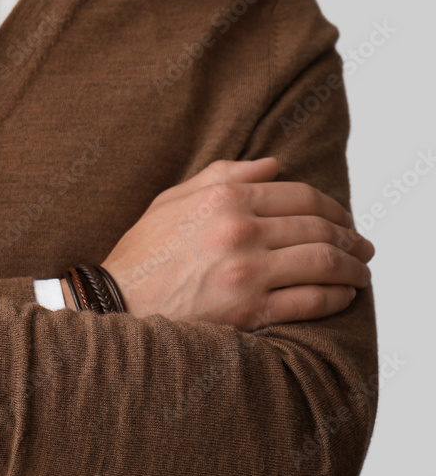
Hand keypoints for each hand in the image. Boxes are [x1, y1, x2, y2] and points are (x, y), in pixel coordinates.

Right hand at [98, 158, 373, 330]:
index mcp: (224, 199)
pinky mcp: (248, 310)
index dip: (333, 208)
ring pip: (323, 263)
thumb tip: (273, 165)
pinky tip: (344, 296)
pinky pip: (311, 301)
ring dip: (352, 267)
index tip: (343, 219)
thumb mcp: (171, 201)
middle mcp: (240, 231)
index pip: (300, 196)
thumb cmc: (142, 254)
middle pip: (319, 228)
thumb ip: (223, 176)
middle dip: (351, 238)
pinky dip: (337, 297)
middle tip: (362, 247)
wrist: (114, 303)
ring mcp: (246, 272)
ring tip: (360, 272)